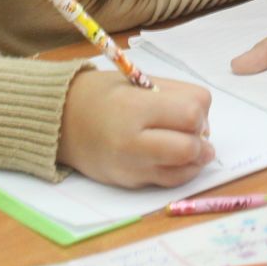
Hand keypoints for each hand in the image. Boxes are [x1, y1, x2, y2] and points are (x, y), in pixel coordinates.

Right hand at [57, 71, 213, 187]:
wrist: (61, 122)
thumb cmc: (102, 95)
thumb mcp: (137, 82)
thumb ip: (174, 96)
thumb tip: (204, 124)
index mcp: (134, 108)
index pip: (191, 113)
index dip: (199, 111)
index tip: (188, 107)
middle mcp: (132, 141)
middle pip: (190, 147)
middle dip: (200, 139)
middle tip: (195, 131)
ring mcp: (130, 167)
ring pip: (184, 170)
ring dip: (196, 158)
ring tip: (190, 145)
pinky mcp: (130, 183)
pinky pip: (169, 181)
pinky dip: (181, 170)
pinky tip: (177, 158)